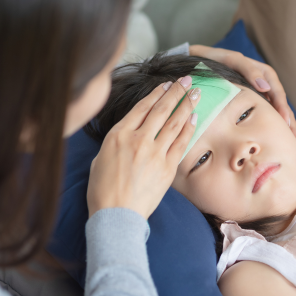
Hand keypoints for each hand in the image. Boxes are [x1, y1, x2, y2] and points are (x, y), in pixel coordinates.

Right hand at [87, 77, 200, 218]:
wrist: (116, 215)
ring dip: (186, 105)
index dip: (156, 94)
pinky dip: (188, 128)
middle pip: (161, 110)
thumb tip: (130, 133)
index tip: (166, 85)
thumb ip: (117, 141)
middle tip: (186, 81)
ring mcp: (155, 153)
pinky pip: (181, 143)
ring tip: (195, 93)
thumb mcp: (100, 158)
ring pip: (174, 123)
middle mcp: (138, 139)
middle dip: (175, 92)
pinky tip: (194, 118)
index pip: (142, 107)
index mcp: (118, 135)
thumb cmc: (102, 190)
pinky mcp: (167, 167)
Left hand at [190, 44, 295, 148]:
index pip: (278, 94)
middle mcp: (267, 86)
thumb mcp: (232, 61)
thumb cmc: (217, 60)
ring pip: (278, 115)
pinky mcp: (256, 105)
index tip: (285, 124)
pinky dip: (276, 130)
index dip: (282, 109)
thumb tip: (265, 87)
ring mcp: (262, 97)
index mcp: (265, 74)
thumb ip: (248, 70)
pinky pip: (269, 117)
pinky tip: (280, 143)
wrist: (201, 61)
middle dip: (291, 126)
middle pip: (283, 107)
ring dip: (288, 131)